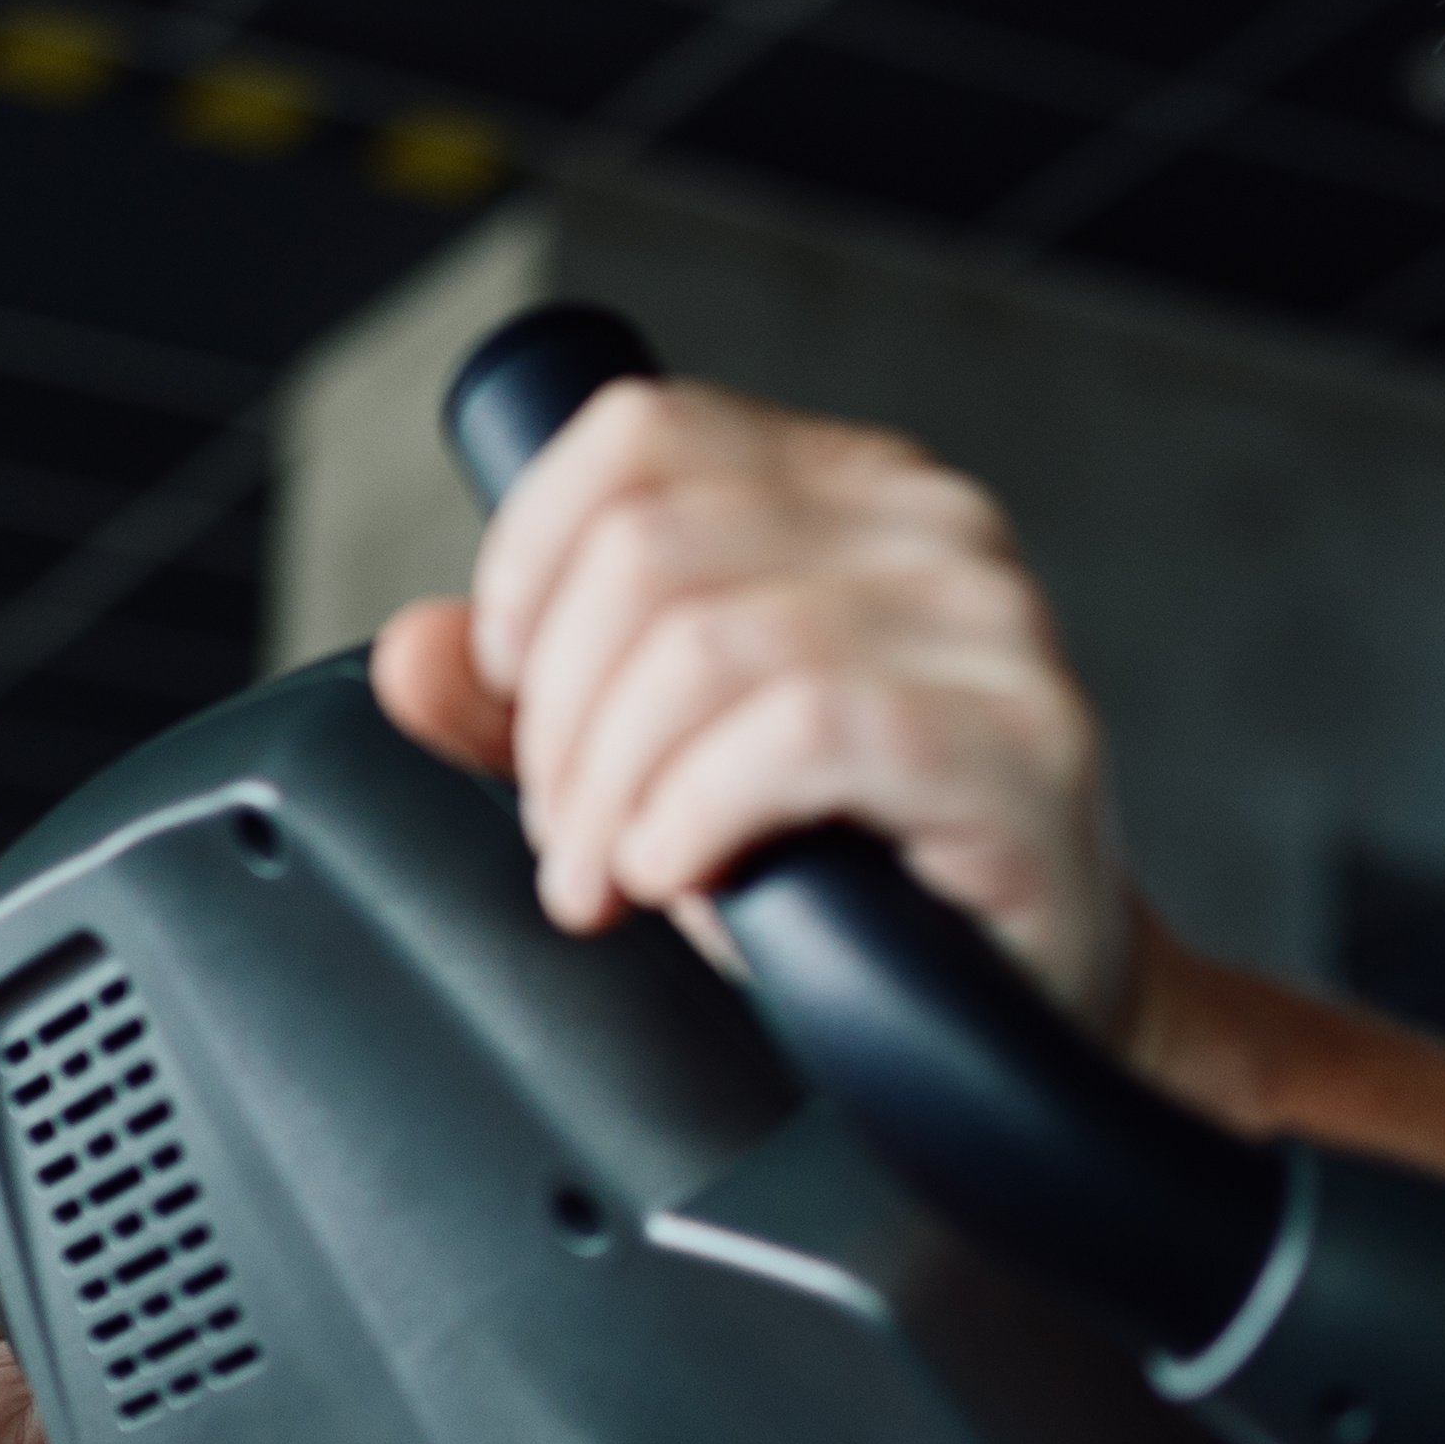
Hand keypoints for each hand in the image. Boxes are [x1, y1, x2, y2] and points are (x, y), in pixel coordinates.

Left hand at [366, 374, 1137, 1023]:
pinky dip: (698, 812)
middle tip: (570, 836)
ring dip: (611, 788)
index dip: (529, 564)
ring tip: (614, 875)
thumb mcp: (668, 770)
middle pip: (644, 550)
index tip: (514, 694)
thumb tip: (411, 650)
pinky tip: (688, 874)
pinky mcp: (1016, 738)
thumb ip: (534, 705)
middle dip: (558, 719)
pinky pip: (795, 731)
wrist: (1033, 1009)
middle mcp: (931, 525)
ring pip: (701, 643)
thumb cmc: (863, 877)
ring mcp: (988, 626)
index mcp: (849, 490)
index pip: (638, 434)